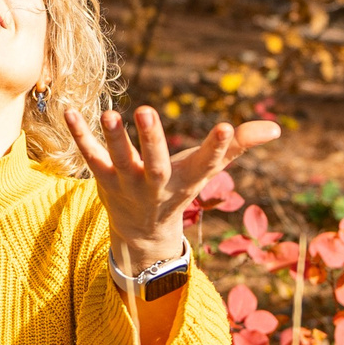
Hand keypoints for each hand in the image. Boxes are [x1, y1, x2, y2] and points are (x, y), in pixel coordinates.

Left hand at [64, 104, 280, 267]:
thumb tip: (275, 129)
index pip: (207, 163)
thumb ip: (239, 145)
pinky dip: (79, 135)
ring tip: (109, 113)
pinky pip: (89, 156)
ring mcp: (127, 184)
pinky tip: (69, 111)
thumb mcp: (207, 168)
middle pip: (156, 164)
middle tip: (146, 111)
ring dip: (113, 138)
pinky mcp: (103, 180)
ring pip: (118, 161)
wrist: (142, 234)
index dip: (219, 147)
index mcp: (188, 179)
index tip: (226, 128)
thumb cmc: (178, 187)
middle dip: (152, 139)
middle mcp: (157, 183)